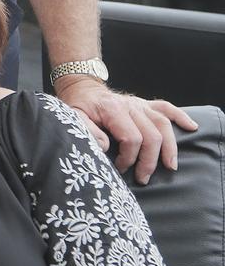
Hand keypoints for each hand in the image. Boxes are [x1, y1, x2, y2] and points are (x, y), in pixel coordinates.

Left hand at [56, 77, 197, 184]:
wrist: (81, 88)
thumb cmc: (78, 106)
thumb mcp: (73, 118)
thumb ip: (88, 131)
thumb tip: (107, 146)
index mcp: (113, 109)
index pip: (132, 138)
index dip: (129, 157)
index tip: (120, 168)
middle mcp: (130, 105)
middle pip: (151, 135)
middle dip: (149, 160)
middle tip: (143, 177)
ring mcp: (139, 104)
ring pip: (163, 125)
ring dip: (169, 147)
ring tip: (170, 166)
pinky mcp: (144, 104)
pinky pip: (166, 107)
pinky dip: (180, 116)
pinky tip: (192, 127)